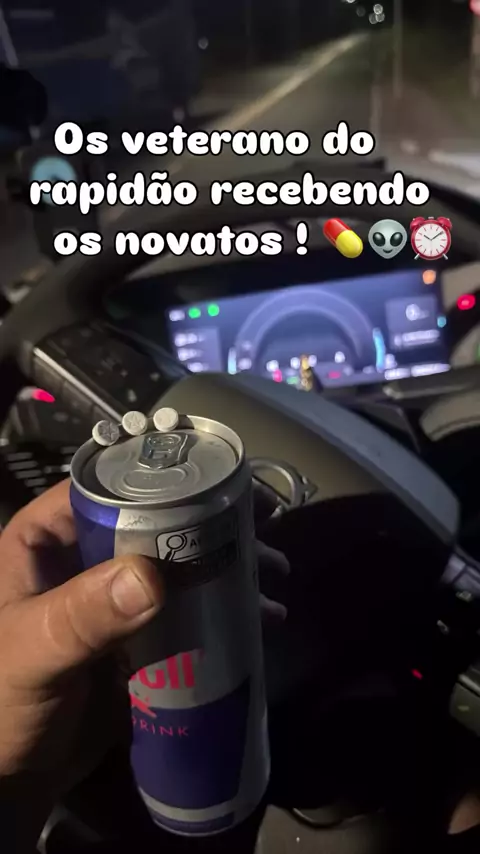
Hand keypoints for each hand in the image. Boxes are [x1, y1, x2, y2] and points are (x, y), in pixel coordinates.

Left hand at [0, 479, 287, 846]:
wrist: (14, 777)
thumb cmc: (3, 704)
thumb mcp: (34, 653)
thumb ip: (82, 617)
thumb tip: (152, 578)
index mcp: (46, 539)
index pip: (105, 490)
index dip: (160, 482)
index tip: (220, 487)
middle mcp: (83, 558)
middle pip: (154, 524)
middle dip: (211, 527)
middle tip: (262, 533)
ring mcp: (114, 598)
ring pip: (176, 566)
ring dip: (225, 568)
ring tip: (273, 576)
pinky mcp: (138, 636)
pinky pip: (185, 612)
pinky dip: (222, 613)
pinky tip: (260, 620)